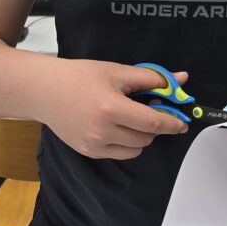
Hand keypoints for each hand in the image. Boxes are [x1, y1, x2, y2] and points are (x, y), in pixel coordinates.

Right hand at [39, 60, 188, 159]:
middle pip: (147, 137)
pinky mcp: (89, 152)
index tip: (182, 122)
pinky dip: (127, 142)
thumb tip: (181, 80)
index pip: (153, 122)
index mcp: (110, 108)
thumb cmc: (78, 77)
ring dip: (142, 136)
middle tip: (149, 109)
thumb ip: (152, 78)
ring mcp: (94, 145)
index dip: (172, 123)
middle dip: (155, 125)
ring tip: (130, 117)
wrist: (44, 91)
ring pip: (136, 149)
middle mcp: (102, 131)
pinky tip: (117, 126)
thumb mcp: (117, 71)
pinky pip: (120, 153)